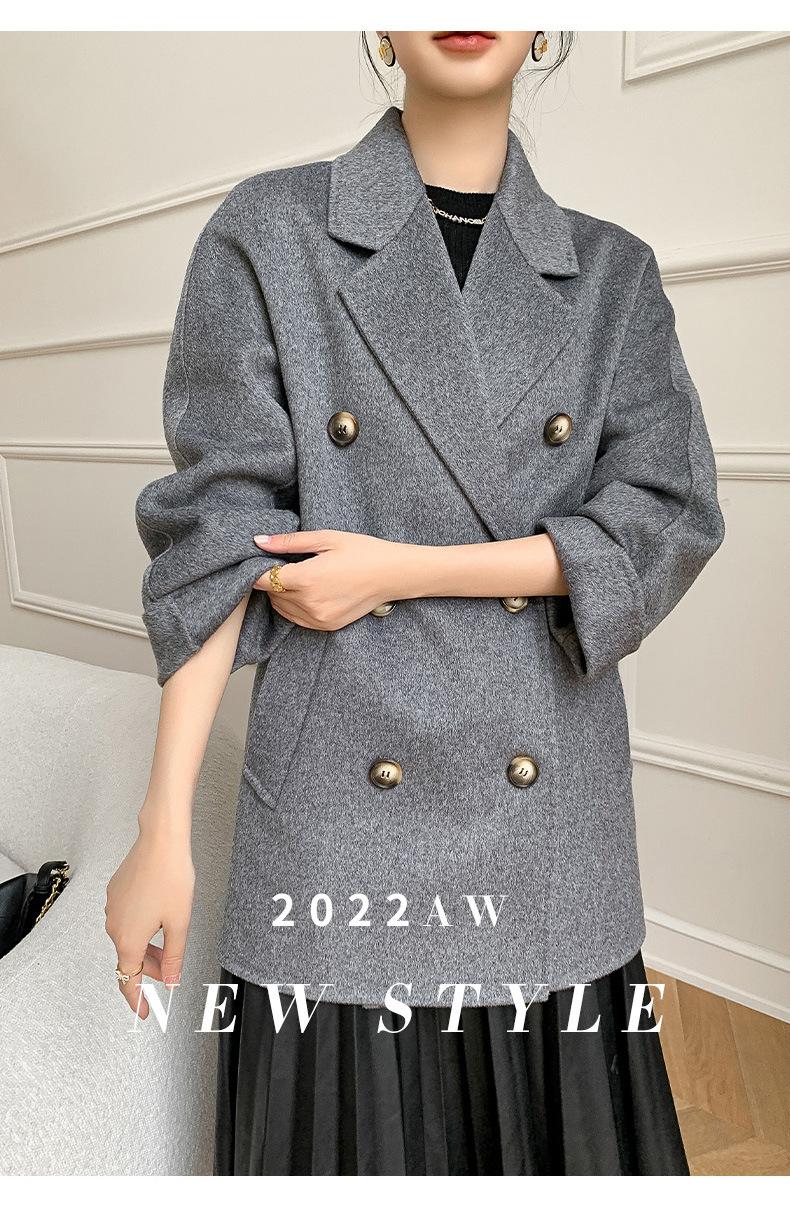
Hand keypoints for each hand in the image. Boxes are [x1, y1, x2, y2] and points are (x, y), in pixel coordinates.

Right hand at [104, 817, 194, 1018]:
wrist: (160, 841)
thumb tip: (171, 980)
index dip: (137, 1000)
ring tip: (170, 938)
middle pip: (130, 958)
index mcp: (128, 939)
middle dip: (151, 967)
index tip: (144, 1012)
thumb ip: (174, 958)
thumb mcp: (179, 924)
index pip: (128, 979)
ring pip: (129, 938)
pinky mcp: (115, 893)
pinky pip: (126, 919)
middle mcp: (114, 925)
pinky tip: (159, 915)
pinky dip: (141, 926)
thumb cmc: (170, 876)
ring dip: (147, 946)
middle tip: (173, 967)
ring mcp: (112, 907)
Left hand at [252, 529, 418, 629]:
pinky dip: (294, 606)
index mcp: (307, 579)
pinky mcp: (327, 626)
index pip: (264, 580)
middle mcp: (310, 603)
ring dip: (282, 594)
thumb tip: (258, 541)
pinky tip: (307, 591)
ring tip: (298, 577)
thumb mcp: (326, 539)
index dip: (258, 570)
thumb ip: (289, 542)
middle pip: (272, 594)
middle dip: (272, 580)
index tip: (263, 560)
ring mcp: (319, 618)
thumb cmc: (362, 551)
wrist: (393, 575)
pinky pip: (297, 619)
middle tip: (286, 564)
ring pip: (282, 608)